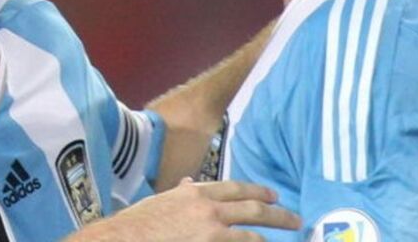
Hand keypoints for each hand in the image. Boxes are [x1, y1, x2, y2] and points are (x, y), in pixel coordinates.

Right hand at [66, 178, 300, 240]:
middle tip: (294, 218)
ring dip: (269, 237)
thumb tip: (190, 182)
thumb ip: (181, 192)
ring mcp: (210, 232)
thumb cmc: (138, 224)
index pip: (234, 188)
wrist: (123, 239)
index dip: (256, 191)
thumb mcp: (162, 200)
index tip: (272, 195)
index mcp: (195, 193)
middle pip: (252, 208)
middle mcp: (207, 209)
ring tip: (284, 238)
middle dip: (277, 213)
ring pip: (250, 234)